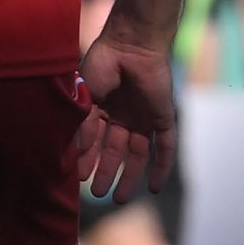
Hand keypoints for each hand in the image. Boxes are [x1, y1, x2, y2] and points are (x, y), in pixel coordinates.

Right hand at [74, 26, 177, 202]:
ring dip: (129, 176)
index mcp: (101, 109)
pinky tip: (154, 188)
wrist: (132, 45)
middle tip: (97, 194)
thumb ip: (83, 124)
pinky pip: (165, 147)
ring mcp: (143, 118)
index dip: (86, 160)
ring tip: (119, 199)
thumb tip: (77, 152)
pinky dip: (162, 167)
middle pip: (115, 151)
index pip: (93, 141)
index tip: (77, 177)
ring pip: (138, 154)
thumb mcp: (86, 97)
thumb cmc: (103, 63)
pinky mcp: (163, 118)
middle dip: (106, 173)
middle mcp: (122, 116)